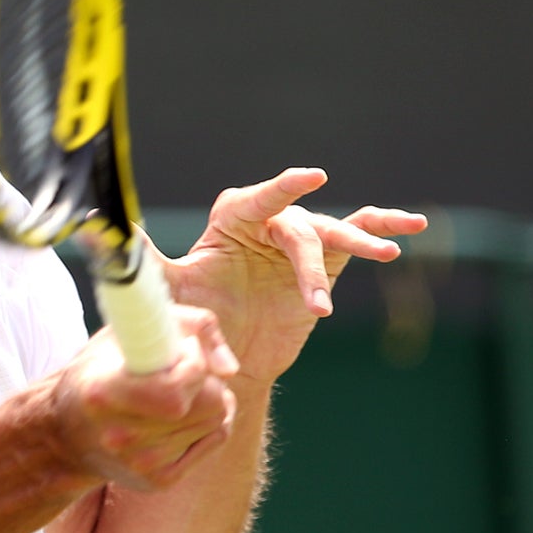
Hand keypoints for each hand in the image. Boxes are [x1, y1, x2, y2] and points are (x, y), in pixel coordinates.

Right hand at [53, 306, 240, 491]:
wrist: (68, 434)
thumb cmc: (101, 370)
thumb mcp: (128, 331)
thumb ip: (188, 325)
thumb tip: (230, 369)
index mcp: (103, 395)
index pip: (177, 390)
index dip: (193, 361)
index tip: (182, 347)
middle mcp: (120, 437)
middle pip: (210, 404)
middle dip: (207, 378)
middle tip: (182, 368)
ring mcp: (141, 464)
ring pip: (218, 420)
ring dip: (208, 398)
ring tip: (174, 391)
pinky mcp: (159, 480)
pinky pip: (214, 439)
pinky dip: (206, 421)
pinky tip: (177, 415)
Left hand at [166, 168, 426, 386]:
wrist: (230, 355)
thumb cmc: (199, 317)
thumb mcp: (174, 292)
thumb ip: (152, 262)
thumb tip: (119, 235)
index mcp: (233, 220)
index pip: (260, 200)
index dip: (284, 188)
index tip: (312, 177)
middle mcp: (269, 222)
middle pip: (300, 231)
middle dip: (309, 267)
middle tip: (318, 306)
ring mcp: (300, 239)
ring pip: (334, 232)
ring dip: (360, 244)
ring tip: (387, 254)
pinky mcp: (326, 258)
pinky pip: (359, 230)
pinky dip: (385, 225)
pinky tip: (413, 225)